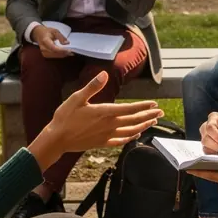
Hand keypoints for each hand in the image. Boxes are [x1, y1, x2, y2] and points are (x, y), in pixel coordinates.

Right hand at [30, 72, 161, 170]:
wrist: (57, 139)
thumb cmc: (65, 117)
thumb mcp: (76, 98)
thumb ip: (92, 86)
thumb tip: (104, 74)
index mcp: (104, 112)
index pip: (129, 109)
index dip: (143, 106)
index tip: (154, 104)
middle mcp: (109, 125)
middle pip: (134, 120)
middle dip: (148, 116)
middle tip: (160, 113)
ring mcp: (106, 136)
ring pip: (131, 131)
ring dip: (144, 126)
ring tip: (153, 122)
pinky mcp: (102, 143)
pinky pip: (121, 141)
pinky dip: (131, 137)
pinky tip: (137, 135)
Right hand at [32, 25, 70, 58]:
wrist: (39, 34)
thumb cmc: (47, 32)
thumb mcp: (55, 31)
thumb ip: (61, 37)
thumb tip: (67, 43)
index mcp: (45, 40)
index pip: (53, 48)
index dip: (62, 50)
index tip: (69, 50)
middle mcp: (43, 48)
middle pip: (54, 53)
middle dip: (64, 53)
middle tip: (72, 52)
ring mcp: (43, 52)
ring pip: (54, 56)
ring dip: (62, 55)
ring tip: (70, 53)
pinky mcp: (45, 55)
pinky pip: (53, 57)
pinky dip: (60, 56)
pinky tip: (65, 54)